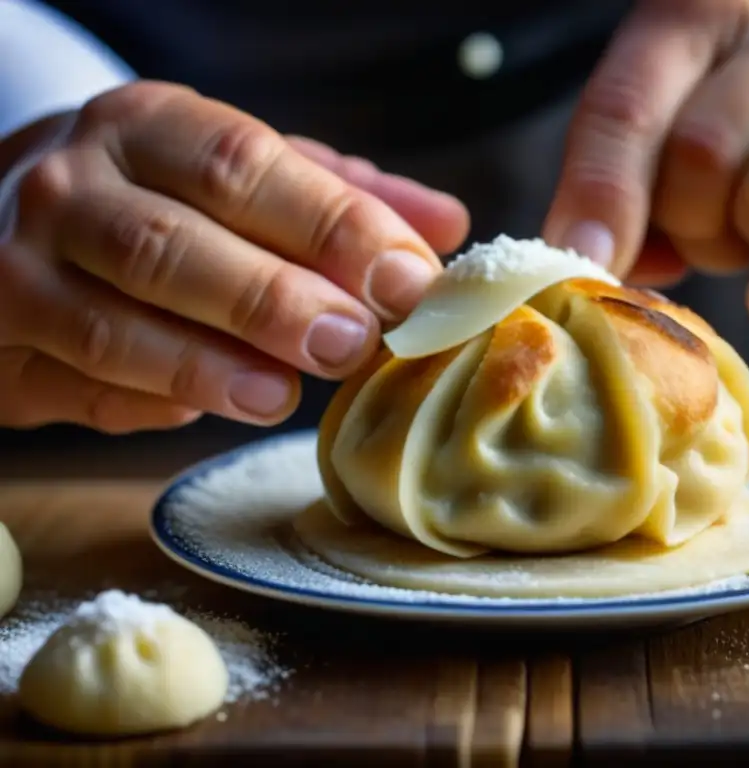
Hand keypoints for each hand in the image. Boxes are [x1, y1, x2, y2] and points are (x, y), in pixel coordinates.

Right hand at [0, 82, 468, 432]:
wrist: (1, 208)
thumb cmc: (154, 193)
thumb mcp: (239, 172)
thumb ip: (341, 197)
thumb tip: (446, 228)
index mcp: (148, 128)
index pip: (244, 167)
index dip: (333, 226)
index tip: (408, 281)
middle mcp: (73, 187)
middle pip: (173, 247)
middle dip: (270, 301)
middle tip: (353, 343)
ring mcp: (21, 267)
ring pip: (113, 327)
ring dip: (206, 366)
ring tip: (283, 396)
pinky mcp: (1, 343)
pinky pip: (79, 384)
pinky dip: (147, 402)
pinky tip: (200, 410)